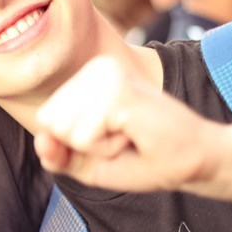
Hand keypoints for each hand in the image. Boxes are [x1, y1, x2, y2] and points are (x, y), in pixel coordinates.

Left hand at [34, 56, 218, 192]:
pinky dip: (106, 148)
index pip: (46, 120)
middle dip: (83, 145)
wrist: (191, 162)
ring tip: (128, 134)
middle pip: (50, 124)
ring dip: (96, 146)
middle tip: (122, 136)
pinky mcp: (115, 90)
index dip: (75, 143)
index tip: (112, 136)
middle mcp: (94, 68)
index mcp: (87, 77)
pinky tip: (132, 133)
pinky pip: (83, 137)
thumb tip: (40, 140)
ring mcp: (105, 75)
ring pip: (64, 130)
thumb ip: (57, 154)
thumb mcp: (88, 163)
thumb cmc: (144, 158)